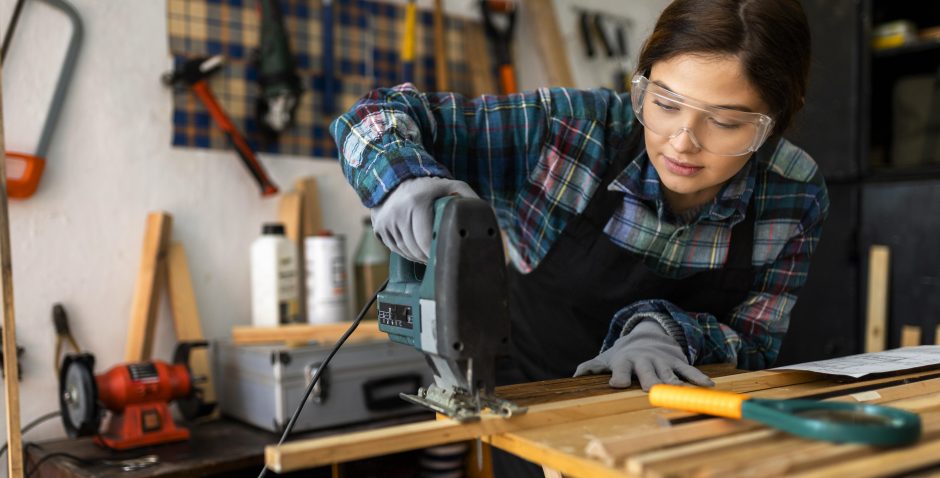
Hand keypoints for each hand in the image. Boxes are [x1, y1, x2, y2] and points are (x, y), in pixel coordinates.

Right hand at [371, 177, 478, 262]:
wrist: (395, 176)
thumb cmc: (428, 184)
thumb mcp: (451, 186)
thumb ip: (468, 200)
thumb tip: (484, 220)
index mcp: (416, 203)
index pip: (426, 241)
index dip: (436, 253)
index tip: (446, 255)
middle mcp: (397, 213)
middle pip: (416, 250)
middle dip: (429, 256)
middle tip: (440, 256)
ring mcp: (386, 222)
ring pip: (406, 252)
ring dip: (418, 256)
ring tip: (429, 251)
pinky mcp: (379, 228)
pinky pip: (395, 249)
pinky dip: (407, 252)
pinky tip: (416, 247)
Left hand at [574, 320, 713, 390]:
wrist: (647, 335)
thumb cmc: (624, 354)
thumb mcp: (606, 358)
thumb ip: (591, 367)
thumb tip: (574, 375)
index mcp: (626, 362)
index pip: (621, 370)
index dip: (619, 377)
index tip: (616, 384)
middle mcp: (645, 361)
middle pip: (647, 371)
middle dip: (649, 380)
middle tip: (651, 390)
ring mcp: (662, 361)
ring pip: (669, 373)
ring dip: (675, 382)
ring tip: (682, 391)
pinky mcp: (677, 362)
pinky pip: (689, 370)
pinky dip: (698, 378)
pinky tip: (708, 386)